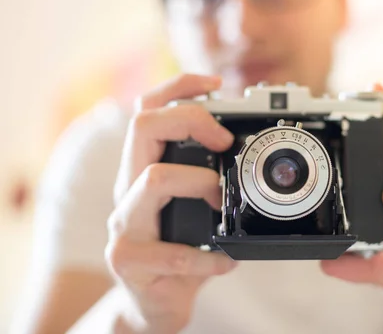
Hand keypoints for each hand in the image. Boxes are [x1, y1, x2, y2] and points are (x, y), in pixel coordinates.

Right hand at [105, 74, 237, 332]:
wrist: (154, 303)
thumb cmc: (179, 248)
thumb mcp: (193, 205)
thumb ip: (209, 175)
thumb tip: (251, 149)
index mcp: (145, 168)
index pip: (147, 109)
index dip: (179, 87)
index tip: (217, 85)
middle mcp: (128, 189)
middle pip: (142, 126)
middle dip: (190, 120)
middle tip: (224, 141)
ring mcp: (124, 223)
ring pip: (153, 179)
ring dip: (200, 182)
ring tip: (223, 199)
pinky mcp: (129, 260)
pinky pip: (174, 250)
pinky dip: (208, 255)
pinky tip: (225, 261)